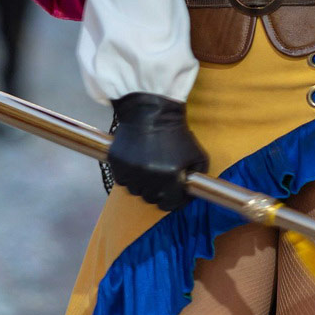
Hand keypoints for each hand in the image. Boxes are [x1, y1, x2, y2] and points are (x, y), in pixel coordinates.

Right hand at [108, 93, 207, 210]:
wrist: (151, 109)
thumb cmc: (175, 131)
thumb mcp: (197, 153)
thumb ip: (198, 175)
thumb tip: (190, 190)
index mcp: (170, 177)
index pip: (170, 204)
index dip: (174, 200)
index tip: (174, 194)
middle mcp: (149, 177)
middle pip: (151, 199)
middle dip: (158, 192)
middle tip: (161, 179)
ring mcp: (131, 170)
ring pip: (135, 190)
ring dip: (142, 184)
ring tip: (148, 168)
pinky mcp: (117, 163)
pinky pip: (122, 180)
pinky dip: (128, 176)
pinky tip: (136, 162)